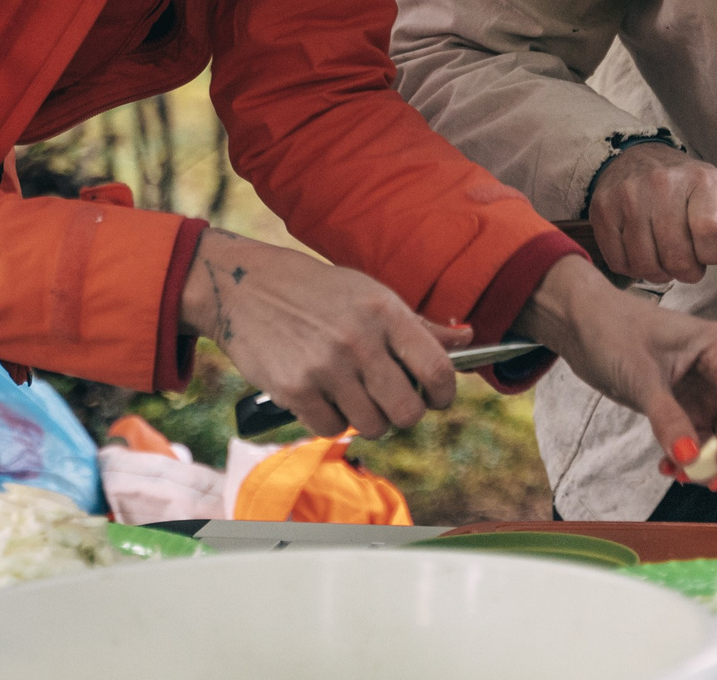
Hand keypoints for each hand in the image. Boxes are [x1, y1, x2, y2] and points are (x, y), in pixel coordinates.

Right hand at [180, 228, 468, 437]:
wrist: (247, 288)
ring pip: (372, 426)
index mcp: (385, 312)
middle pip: (407, 411)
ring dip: (367, 419)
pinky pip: (330, 429)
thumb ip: (418, 325)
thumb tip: (468, 340)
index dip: (445, 394)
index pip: (438, 369)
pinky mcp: (295, 389)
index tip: (437, 398)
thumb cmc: (318, 292)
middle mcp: (359, 341)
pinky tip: (323, 396)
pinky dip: (330, 420)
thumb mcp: (371, 294)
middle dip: (404, 414)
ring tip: (354, 396)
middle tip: (392, 402)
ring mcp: (326, 367)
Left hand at [516, 256, 716, 490]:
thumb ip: (667, 418)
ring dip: (712, 462)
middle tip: (712, 481)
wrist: (580, 323)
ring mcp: (707, 389)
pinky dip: (692, 458)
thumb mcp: (639, 376)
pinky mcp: (688, 405)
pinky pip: (703, 441)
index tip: (716, 470)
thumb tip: (688, 458)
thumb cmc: (611, 330)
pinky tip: (667, 467)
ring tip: (679, 475)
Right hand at [588, 142, 716, 284]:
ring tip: (664, 260)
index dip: (711, 254)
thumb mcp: (712, 190)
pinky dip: (633, 268)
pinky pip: (620, 262)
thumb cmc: (679, 183)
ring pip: (647, 265)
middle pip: (677, 257)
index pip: (711, 233)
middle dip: (686, 271)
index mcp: (700, 180)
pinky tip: (642, 254)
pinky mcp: (603, 211)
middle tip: (686, 264)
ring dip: (659, 273)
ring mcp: (628, 197)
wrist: (636, 157)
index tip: (708, 253)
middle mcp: (662, 184)